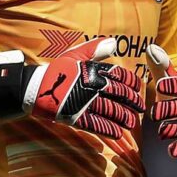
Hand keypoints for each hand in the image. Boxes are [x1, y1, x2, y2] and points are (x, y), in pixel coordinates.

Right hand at [0, 37, 144, 138]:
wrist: (34, 87)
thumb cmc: (57, 70)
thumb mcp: (75, 55)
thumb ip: (95, 50)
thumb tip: (114, 43)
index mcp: (91, 69)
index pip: (118, 75)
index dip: (131, 82)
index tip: (139, 88)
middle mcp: (90, 85)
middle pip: (118, 94)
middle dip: (132, 101)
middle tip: (141, 108)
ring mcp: (83, 102)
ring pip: (110, 110)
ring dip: (124, 117)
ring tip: (132, 122)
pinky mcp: (75, 116)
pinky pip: (96, 124)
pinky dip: (108, 129)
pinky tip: (118, 133)